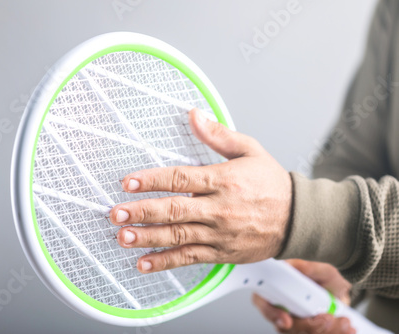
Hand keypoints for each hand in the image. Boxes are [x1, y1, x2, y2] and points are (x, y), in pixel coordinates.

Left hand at [109, 108, 292, 272]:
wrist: (298, 219)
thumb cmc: (272, 184)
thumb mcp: (250, 150)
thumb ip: (218, 135)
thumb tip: (194, 115)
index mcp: (223, 180)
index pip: (180, 178)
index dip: (151, 180)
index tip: (128, 182)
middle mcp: (219, 208)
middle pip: (175, 210)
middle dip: (142, 212)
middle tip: (117, 213)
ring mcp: (219, 233)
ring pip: (178, 236)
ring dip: (148, 238)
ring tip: (123, 237)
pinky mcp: (221, 253)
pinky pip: (190, 258)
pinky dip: (166, 262)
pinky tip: (145, 263)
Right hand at [252, 259, 353, 333]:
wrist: (341, 292)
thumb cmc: (326, 279)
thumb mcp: (321, 270)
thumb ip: (307, 268)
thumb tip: (293, 266)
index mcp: (275, 290)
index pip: (263, 303)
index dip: (272, 313)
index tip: (287, 320)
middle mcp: (282, 310)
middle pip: (286, 327)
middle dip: (310, 326)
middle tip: (327, 317)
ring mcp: (295, 324)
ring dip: (327, 331)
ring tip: (344, 321)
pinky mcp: (309, 333)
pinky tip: (347, 329)